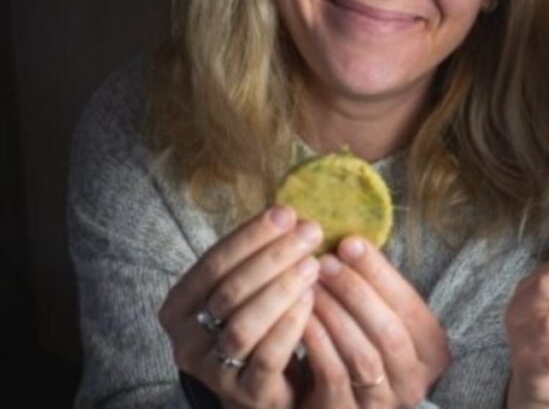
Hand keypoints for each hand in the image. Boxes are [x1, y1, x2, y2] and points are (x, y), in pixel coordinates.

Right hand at [159, 206, 321, 407]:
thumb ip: (258, 259)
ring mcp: (213, 370)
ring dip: (281, 289)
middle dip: (273, 257)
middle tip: (310, 234)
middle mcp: (187, 340)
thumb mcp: (245, 292)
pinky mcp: (245, 392)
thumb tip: (290, 218)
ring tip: (313, 265)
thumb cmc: (257, 327)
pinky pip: (267, 355)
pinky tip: (312, 300)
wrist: (264, 388)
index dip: (251, 236)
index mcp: (179, 307)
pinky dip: (290, 324)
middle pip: (229, 290)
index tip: (286, 214)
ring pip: (243, 324)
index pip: (213, 263)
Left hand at [311, 236, 449, 407]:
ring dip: (334, 314)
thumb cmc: (359, 347)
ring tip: (309, 285)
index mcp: (432, 353)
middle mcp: (414, 382)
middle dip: (356, 291)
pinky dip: (317, 341)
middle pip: (389, 331)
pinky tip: (300, 315)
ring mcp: (382, 403)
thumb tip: (351, 242)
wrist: (331, 401)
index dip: (380, 274)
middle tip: (325, 262)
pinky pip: (334, 374)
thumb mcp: (380, 321)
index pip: (411, 308)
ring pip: (363, 354)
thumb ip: (377, 292)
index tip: (350, 243)